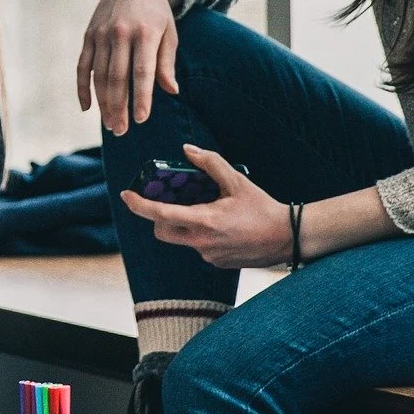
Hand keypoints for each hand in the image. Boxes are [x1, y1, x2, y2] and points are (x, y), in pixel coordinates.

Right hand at [78, 0, 178, 133]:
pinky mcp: (88, 36)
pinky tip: (87, 108)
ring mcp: (101, 35)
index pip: (142, 71)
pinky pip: (82, 67)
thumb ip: (166, 62)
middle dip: (119, 107)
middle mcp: (121, 33)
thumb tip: (171, 90)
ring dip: (103, 103)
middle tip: (121, 130)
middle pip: (118, 78)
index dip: (141, 97)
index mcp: (145, 33)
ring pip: (100, 76)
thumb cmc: (154, 11)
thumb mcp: (169, 32)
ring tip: (109, 124)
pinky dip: (83, 89)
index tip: (141, 119)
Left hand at [119, 145, 287, 267]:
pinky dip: (201, 234)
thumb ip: (210, 164)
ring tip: (206, 209)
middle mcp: (201, 242)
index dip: (139, 205)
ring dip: (183, 224)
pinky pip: (198, 247)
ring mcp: (207, 255)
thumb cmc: (263, 209)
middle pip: (162, 231)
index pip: (160, 215)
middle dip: (159, 217)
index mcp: (204, 221)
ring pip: (181, 239)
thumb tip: (187, 150)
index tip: (126, 195)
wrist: (287, 238)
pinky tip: (222, 225)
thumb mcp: (238, 181)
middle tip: (169, 202)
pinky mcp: (216, 262)